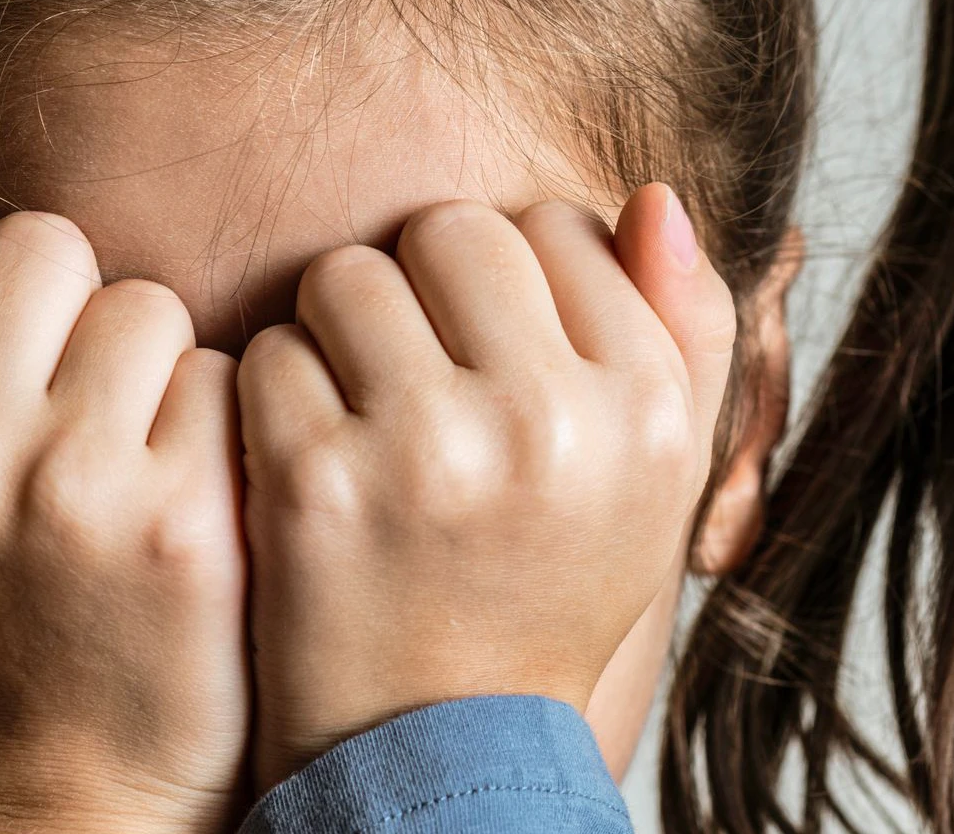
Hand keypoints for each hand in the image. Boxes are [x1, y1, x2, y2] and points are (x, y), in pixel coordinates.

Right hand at [0, 199, 249, 833]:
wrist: (69, 788)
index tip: (1, 363)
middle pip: (41, 245)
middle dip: (71, 305)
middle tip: (81, 396)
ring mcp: (73, 487)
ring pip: (143, 302)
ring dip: (154, 361)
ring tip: (136, 450)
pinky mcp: (186, 520)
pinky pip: (223, 376)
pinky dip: (218, 420)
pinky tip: (193, 488)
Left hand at [240, 183, 735, 787]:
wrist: (444, 758)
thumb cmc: (550, 593)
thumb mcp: (655, 480)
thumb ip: (683, 333)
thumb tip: (653, 195)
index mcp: (648, 408)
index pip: (559, 225)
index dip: (511, 284)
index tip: (495, 361)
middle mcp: (551, 420)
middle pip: (450, 229)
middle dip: (421, 288)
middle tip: (417, 378)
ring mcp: (430, 450)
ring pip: (348, 276)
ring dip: (338, 333)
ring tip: (362, 419)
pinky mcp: (315, 484)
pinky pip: (270, 352)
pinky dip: (272, 397)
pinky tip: (307, 464)